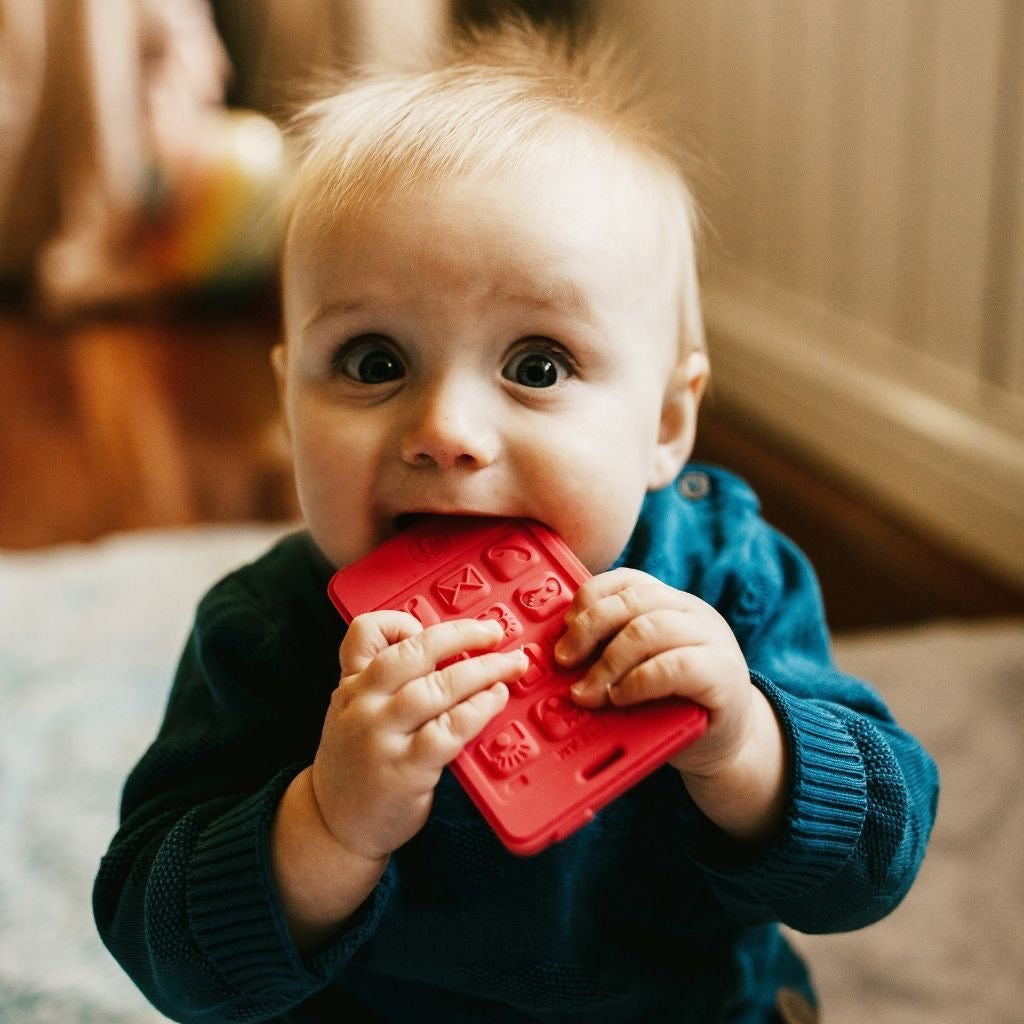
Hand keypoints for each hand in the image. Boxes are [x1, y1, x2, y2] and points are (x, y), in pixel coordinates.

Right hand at [310, 612, 527, 862]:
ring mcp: (382, 736)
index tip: (432, 626)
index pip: (365, 631)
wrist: (334, 825)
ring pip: (437, 688)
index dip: (401, 621)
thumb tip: (446, 651)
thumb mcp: (353, 710)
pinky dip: (478, 709)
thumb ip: (385, 679)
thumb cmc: (357, 762)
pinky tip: (496, 699)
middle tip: (494, 632)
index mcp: (352, 684)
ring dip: (482, 671)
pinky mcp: (405, 770)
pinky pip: (448, 730)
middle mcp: (363, 704)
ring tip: (511, 665)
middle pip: (415, 652)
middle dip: (462, 635)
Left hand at [557, 568, 785, 843]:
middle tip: (564, 661)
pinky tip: (621, 696)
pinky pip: (675, 666)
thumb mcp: (638, 667)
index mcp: (670, 602)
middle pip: (633, 602)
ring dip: (608, 662)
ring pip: (650, 630)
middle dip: (590, 629)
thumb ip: (611, 651)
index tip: (565, 626)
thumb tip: (559, 653)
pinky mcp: (723, 674)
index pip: (626, 580)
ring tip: (587, 692)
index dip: (590, 597)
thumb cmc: (671, 702)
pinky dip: (639, 681)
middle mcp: (692, 612)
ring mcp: (712, 640)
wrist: (726, 740)